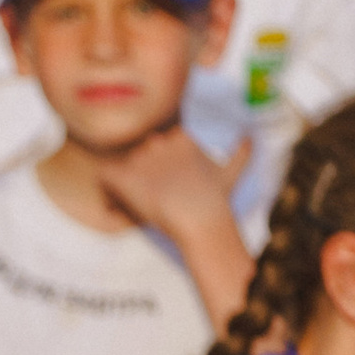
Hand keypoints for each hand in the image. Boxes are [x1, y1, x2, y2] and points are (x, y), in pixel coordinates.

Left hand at [95, 122, 247, 243]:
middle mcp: (159, 140)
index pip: (159, 142)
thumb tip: (251, 137)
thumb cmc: (217, 200)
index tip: (165, 186)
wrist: (200, 218)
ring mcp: (141, 157)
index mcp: (180, 136)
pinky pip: (104, 176)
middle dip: (139, 171)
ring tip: (128, 205)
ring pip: (120, 162)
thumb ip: (241, 152)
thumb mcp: (231, 171)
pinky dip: (106, 191)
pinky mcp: (125, 176)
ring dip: (121, 183)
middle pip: (139, 151)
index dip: (158, 164)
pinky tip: (115, 207)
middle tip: (146, 196)